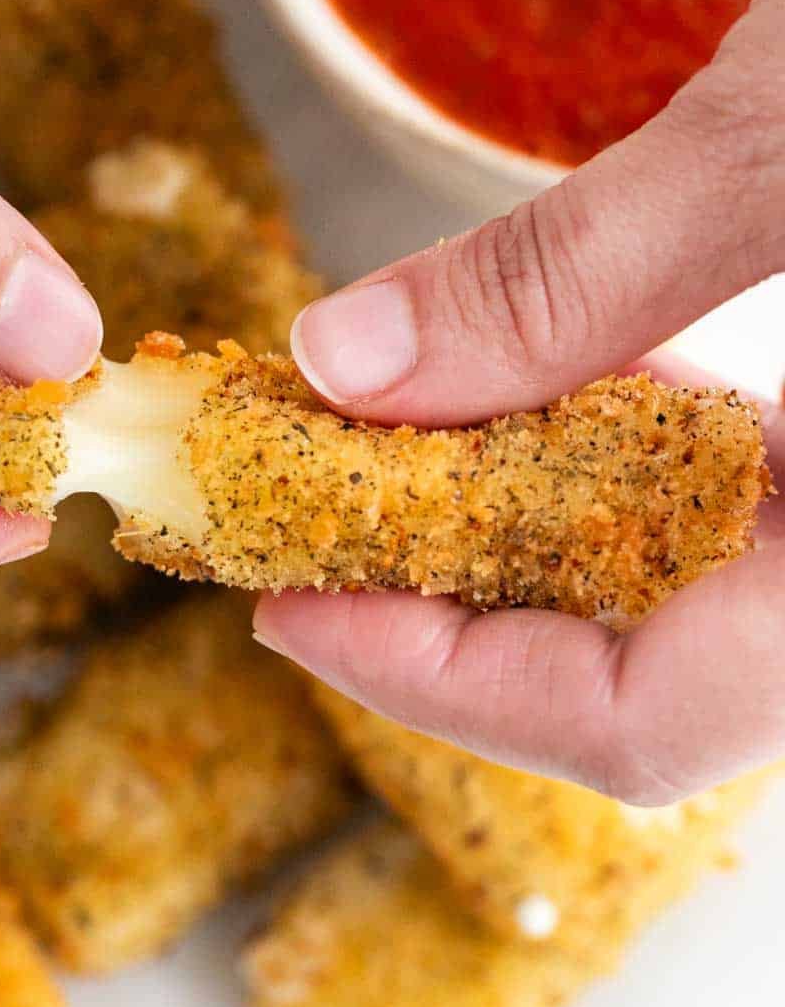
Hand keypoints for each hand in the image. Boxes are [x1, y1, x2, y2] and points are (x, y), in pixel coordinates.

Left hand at [258, 0, 784, 804]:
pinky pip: (723, 490)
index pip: (647, 725)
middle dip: (449, 594)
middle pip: (644, 666)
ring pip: (678, 579)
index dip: (437, 685)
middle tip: (297, 504)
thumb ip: (571, 281)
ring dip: (509, 514)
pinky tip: (527, 376)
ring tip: (372, 434)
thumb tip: (342, 371)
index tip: (284, 602)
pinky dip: (599, 442)